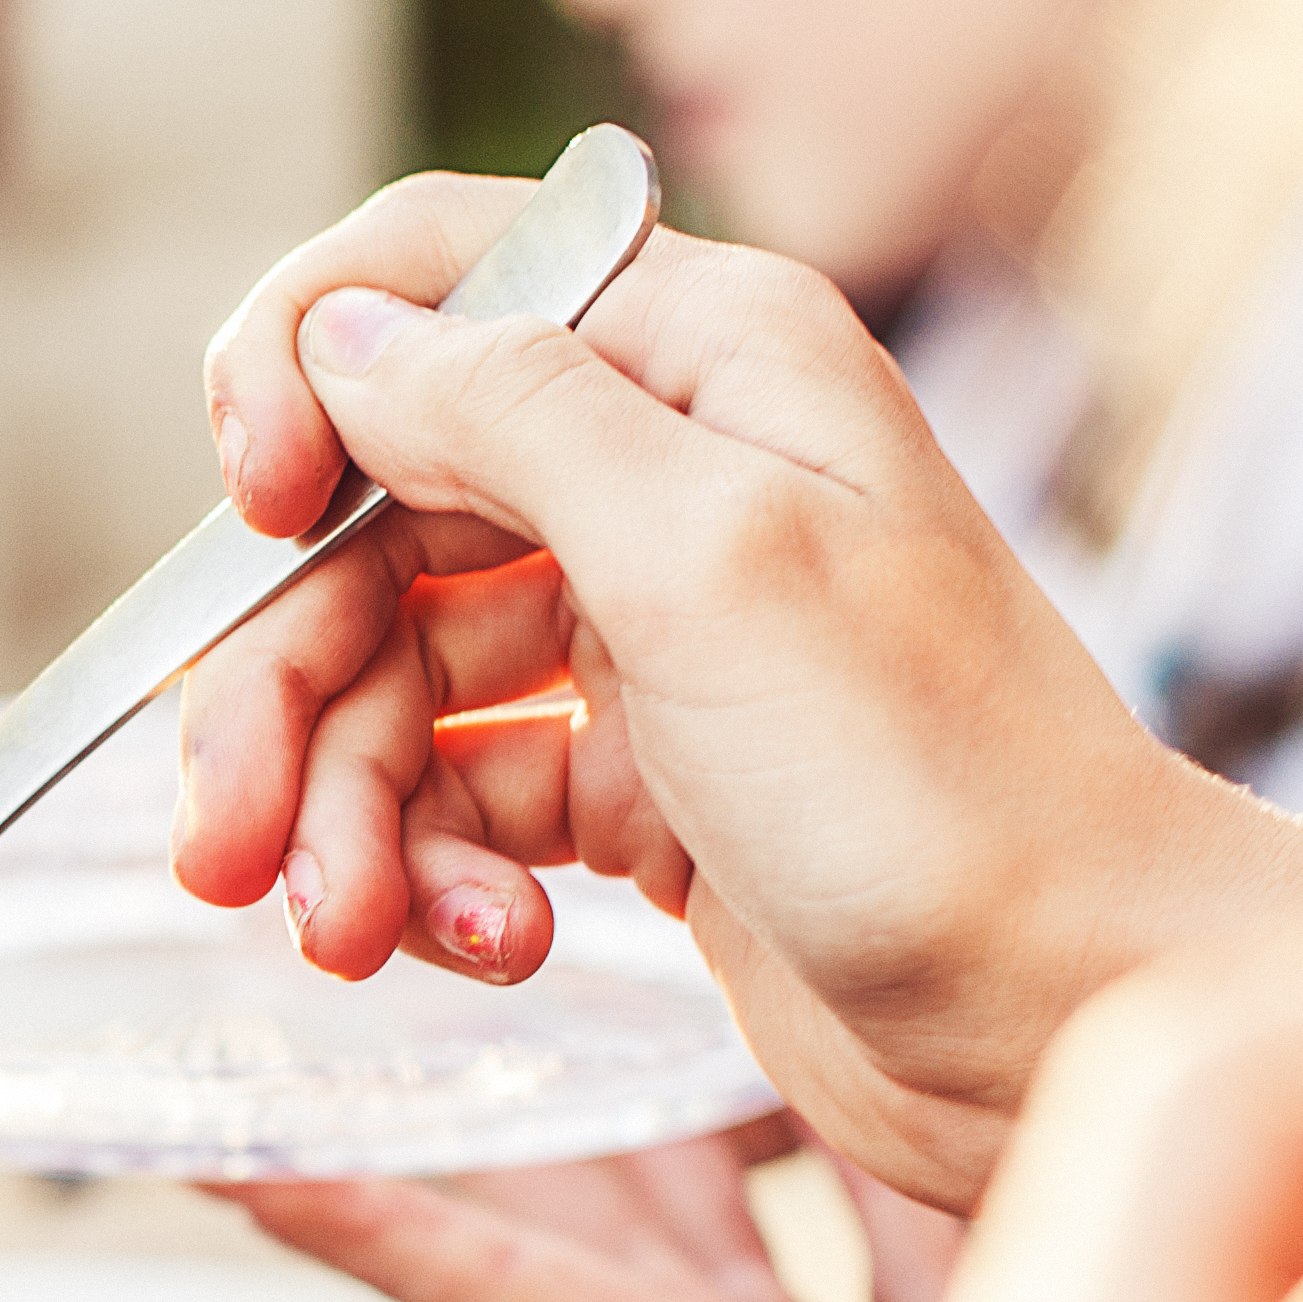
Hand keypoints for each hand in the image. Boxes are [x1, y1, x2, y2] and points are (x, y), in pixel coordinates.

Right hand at [173, 174, 1302, 1207]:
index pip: (425, 275)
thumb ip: (509, 415)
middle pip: (362, 522)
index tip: (256, 508)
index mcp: (700, 359)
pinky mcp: (630, 781)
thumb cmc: (946, 788)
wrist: (1082, 1026)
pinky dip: (434, 875)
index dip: (298, 370)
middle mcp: (661, 470)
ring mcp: (638, 630)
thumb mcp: (713, 560)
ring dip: (336, 812)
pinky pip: (452, 796)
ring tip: (346, 934)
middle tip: (220, 843)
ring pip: (382, 679)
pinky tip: (488, 945)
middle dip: (275, 687)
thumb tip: (336, 335)